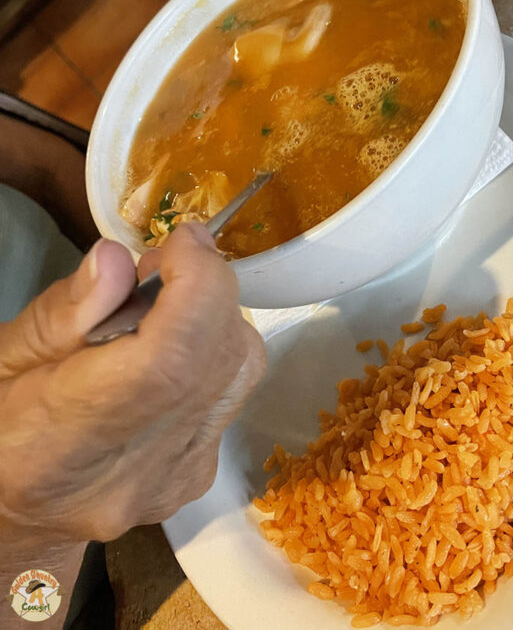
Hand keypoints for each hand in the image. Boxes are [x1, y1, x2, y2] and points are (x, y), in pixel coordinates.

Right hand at [0, 223, 265, 550]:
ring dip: (212, 316)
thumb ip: (61, 313)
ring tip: (157, 311)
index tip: (182, 241)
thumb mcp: (2, 359)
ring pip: (240, 369)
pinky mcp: (201, 475)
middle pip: (219, 359)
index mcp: (59, 447)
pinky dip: (211, 351)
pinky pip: (233, 390)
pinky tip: (165, 356)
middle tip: (159, 269)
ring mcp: (176, 481)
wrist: (13, 519)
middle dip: (205, 288)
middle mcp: (134, 475)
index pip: (169, 364)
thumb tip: (118, 260)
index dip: (195, 287)